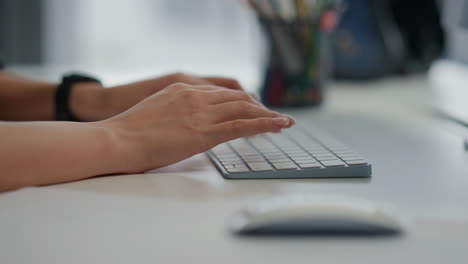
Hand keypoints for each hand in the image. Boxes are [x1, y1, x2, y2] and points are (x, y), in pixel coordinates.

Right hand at [100, 83, 294, 172]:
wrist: (117, 139)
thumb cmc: (129, 132)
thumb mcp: (156, 112)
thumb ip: (176, 112)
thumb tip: (187, 124)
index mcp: (183, 89)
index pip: (222, 92)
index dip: (240, 100)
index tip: (251, 108)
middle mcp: (196, 96)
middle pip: (237, 97)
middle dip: (258, 106)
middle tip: (272, 116)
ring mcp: (201, 113)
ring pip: (244, 108)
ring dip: (267, 114)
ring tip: (283, 121)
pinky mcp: (204, 132)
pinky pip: (242, 125)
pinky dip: (265, 124)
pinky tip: (279, 125)